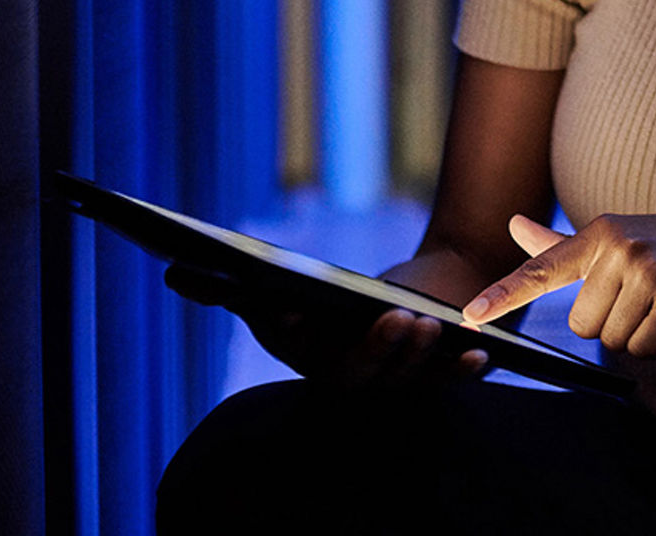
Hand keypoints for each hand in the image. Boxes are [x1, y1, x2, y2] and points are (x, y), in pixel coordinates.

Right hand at [164, 264, 489, 387]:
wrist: (415, 298)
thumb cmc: (350, 297)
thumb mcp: (297, 289)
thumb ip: (241, 290)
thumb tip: (175, 270)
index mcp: (311, 359)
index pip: (296, 350)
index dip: (292, 331)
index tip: (289, 309)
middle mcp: (351, 381)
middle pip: (357, 376)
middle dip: (373, 350)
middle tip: (393, 317)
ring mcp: (397, 385)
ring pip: (405, 383)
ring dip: (417, 358)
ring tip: (429, 323)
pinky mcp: (440, 379)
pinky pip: (452, 383)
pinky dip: (466, 372)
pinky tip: (480, 354)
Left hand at [459, 214, 655, 358]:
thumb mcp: (621, 238)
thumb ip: (562, 243)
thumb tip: (513, 225)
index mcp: (599, 232)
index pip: (542, 269)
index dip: (503, 295)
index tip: (469, 315)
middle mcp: (618, 245)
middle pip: (581, 325)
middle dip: (614, 323)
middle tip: (647, 297)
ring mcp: (648, 268)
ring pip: (613, 340)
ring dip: (641, 333)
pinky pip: (644, 348)